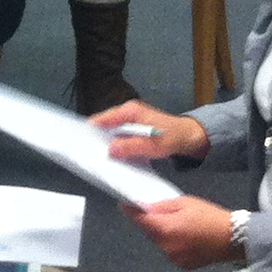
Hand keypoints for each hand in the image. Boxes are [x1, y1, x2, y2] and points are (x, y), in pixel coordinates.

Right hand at [91, 101, 208, 163]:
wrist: (191, 139)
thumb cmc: (173, 137)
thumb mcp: (153, 145)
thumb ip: (132, 146)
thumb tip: (110, 150)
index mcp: (130, 111)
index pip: (103, 118)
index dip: (91, 129)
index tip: (80, 142)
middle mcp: (128, 114)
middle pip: (105, 126)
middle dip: (97, 139)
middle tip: (86, 154)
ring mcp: (131, 123)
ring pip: (112, 134)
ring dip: (107, 145)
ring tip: (96, 159)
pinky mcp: (134, 133)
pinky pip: (120, 140)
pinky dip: (116, 148)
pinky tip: (113, 160)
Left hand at [124, 195, 238, 269]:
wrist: (233, 238)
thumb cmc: (209, 216)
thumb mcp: (185, 203)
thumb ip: (162, 206)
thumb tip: (145, 207)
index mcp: (165, 229)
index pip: (140, 221)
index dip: (131, 212)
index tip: (125, 205)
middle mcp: (165, 247)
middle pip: (150, 233)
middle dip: (150, 223)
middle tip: (158, 212)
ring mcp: (173, 258)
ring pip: (160, 243)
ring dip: (162, 234)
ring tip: (178, 225)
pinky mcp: (182, 265)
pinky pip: (170, 251)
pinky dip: (172, 244)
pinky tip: (185, 238)